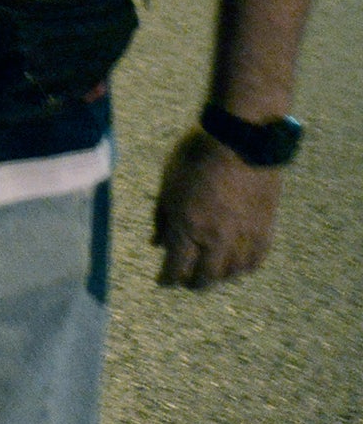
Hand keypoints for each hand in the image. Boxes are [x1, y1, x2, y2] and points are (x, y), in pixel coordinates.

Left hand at [151, 127, 284, 288]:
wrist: (242, 140)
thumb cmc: (196, 155)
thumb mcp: (168, 182)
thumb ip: (162, 216)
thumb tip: (157, 243)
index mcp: (187, 226)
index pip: (175, 267)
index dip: (168, 279)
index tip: (163, 282)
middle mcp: (216, 239)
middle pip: (205, 277)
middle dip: (192, 282)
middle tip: (186, 281)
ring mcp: (243, 237)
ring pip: (231, 273)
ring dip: (218, 278)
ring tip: (210, 275)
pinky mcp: (265, 230)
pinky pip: (254, 261)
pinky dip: (243, 268)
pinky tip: (236, 265)